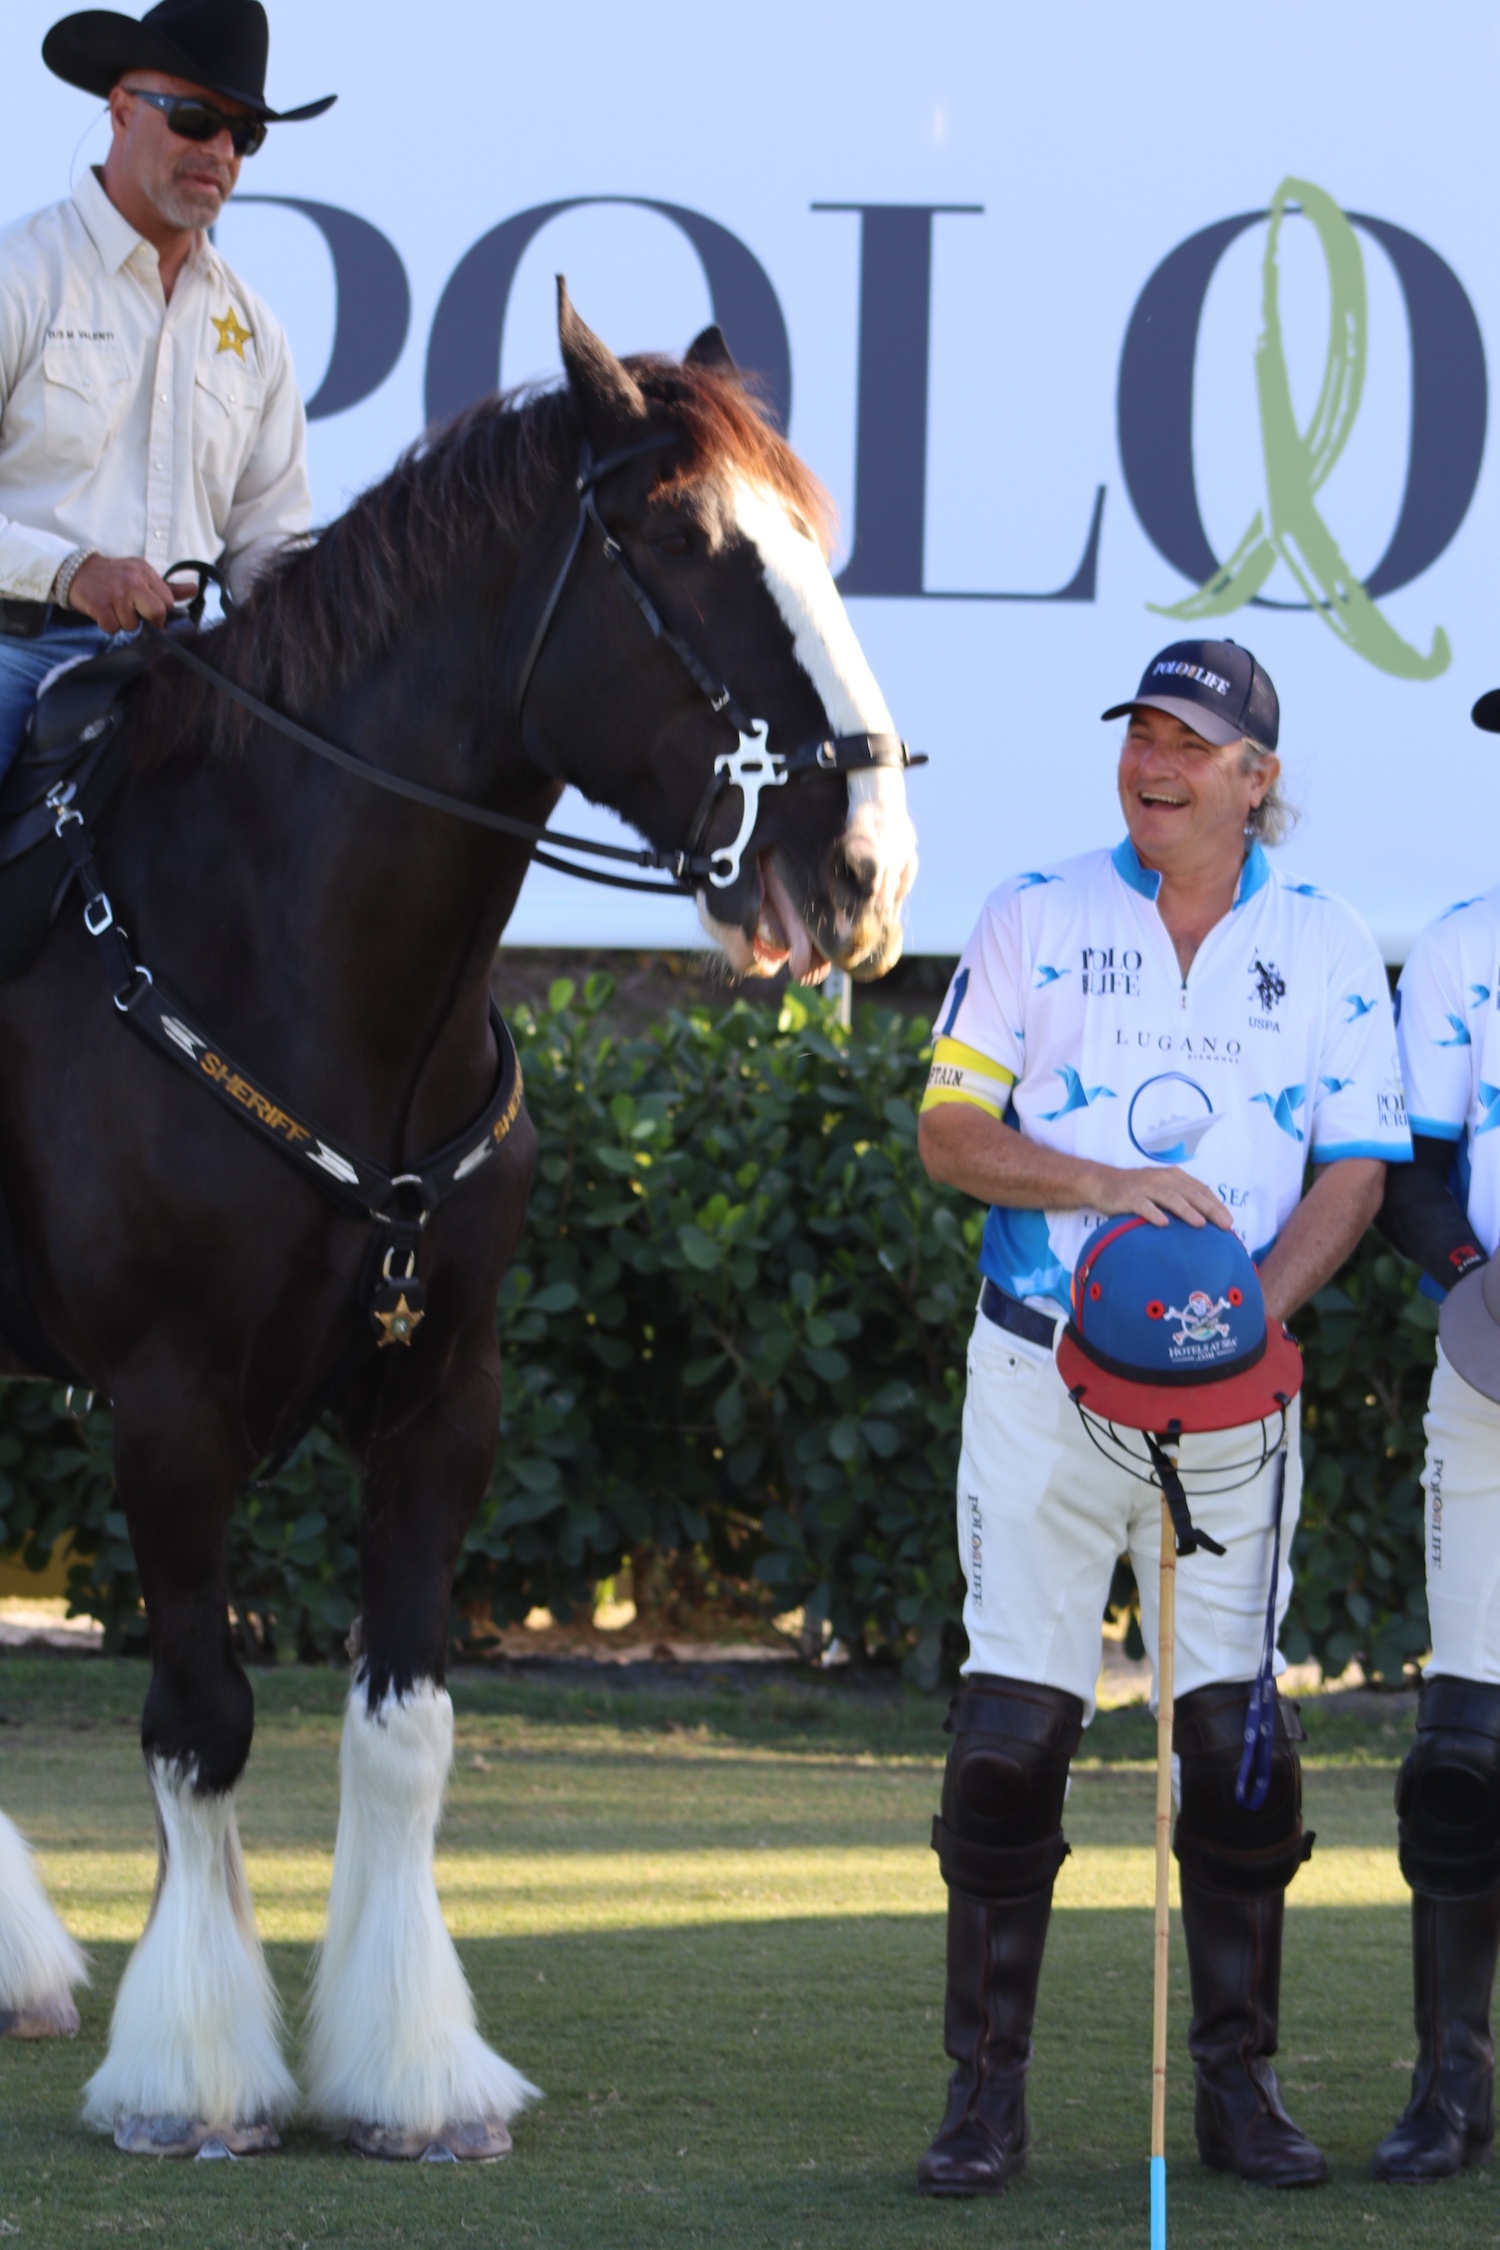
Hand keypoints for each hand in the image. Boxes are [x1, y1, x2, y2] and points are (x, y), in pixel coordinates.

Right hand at [63, 555, 197, 634]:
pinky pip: (113, 628)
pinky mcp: (99, 604)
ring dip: (124, 623)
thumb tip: (195, 590)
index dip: (161, 613)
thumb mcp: (141, 575)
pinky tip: (103, 613)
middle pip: (157, 613)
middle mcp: (132, 580)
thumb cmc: (115, 576)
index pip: (167, 602)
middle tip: (137, 616)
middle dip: (150, 622)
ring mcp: (115, 593)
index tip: (149, 612)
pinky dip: (108, 625)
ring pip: (132, 625)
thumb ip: (168, 587)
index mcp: (145, 572)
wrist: (77, 571)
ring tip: (114, 609)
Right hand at [1089, 1163, 1234, 1230]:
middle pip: (1190, 1193)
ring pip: (1170, 1197)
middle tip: (1225, 1224)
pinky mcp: (1128, 1197)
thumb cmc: (1136, 1190)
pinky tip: (1163, 1224)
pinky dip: (1154, 1213)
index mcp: (1172, 1176)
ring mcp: (1144, 1187)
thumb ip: (1179, 1198)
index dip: (1216, 1204)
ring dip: (1186, 1210)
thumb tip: (1205, 1217)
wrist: (1101, 1182)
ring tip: (1200, 1223)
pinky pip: (1143, 1205)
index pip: (1199, 1189)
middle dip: (1209, 1208)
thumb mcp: (1160, 1188)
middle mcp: (1161, 1179)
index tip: (1229, 1221)